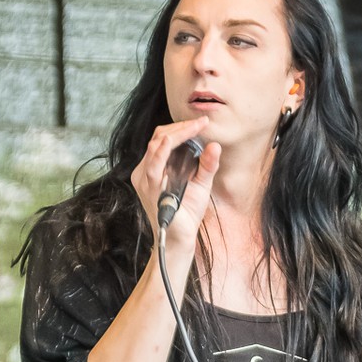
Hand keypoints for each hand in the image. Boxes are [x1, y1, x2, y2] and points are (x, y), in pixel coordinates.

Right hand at [130, 117, 220, 258]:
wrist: (180, 238)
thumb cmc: (187, 213)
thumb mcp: (201, 184)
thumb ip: (207, 165)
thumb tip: (215, 145)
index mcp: (155, 167)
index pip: (162, 138)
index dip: (181, 127)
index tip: (202, 122)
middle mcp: (146, 171)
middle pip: (158, 137)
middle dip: (180, 127)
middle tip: (201, 123)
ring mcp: (146, 179)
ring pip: (156, 145)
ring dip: (177, 133)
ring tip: (195, 127)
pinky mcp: (150, 188)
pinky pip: (154, 164)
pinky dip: (164, 150)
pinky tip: (174, 140)